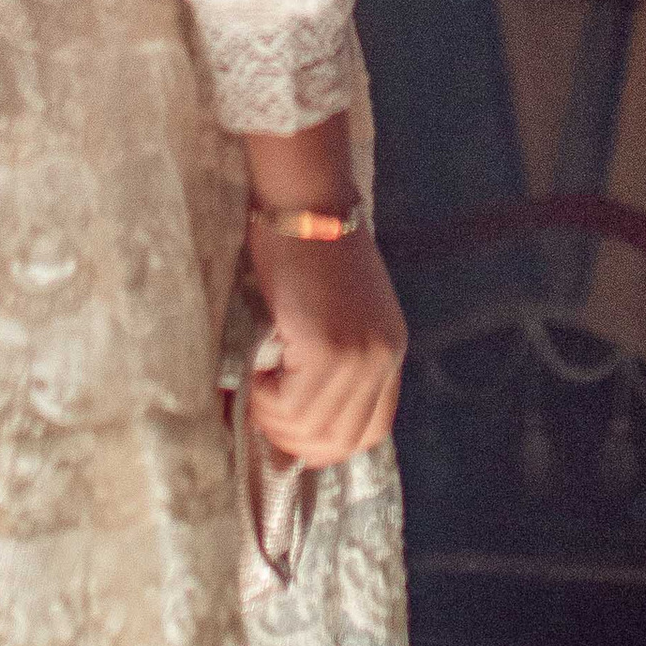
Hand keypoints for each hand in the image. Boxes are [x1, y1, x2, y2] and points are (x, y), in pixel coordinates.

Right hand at [245, 222, 406, 468]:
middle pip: (339, 440)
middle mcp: (383, 357)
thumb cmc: (311, 247)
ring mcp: (357, 356)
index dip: (327, 444)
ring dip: (272, 419)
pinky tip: (254, 373)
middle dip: (292, 440)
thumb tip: (303, 416)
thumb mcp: (343, 310)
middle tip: (262, 410)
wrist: (306, 201)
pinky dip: (263, 401)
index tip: (291, 432)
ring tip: (256, 386)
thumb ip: (339, 358)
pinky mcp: (325, 349)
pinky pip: (288, 406)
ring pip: (309, 429)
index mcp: (391, 349)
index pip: (372, 431)